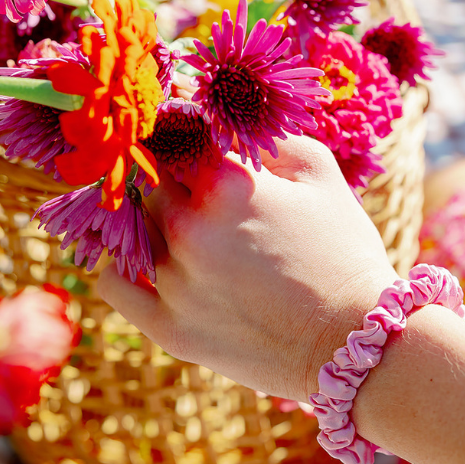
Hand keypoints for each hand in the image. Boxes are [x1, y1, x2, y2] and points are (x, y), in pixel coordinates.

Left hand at [98, 135, 395, 398]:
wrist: (352, 341)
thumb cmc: (344, 252)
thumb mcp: (321, 174)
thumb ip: (268, 137)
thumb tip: (225, 123)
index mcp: (227, 183)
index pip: (177, 136)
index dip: (186, 136)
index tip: (195, 146)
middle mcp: (190, 228)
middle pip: (149, 180)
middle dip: (171, 179)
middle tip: (193, 189)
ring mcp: (174, 280)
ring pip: (129, 228)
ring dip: (149, 220)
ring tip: (182, 229)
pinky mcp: (167, 327)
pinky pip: (112, 283)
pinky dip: (120, 267)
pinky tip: (147, 261)